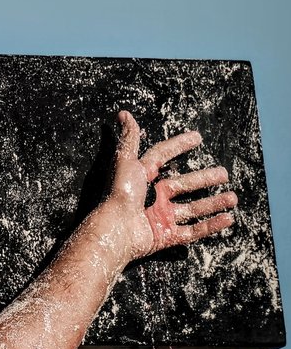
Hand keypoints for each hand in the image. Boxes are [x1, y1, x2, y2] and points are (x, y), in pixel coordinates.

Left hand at [105, 110, 236, 260]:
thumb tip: (124, 114)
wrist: (116, 227)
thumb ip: (129, 139)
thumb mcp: (124, 161)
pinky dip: (211, 225)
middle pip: (184, 184)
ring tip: (233, 197)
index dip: (178, 145)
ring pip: (193, 208)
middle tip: (224, 173)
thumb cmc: (120, 192)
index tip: (197, 137)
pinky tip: (228, 218)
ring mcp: (161, 216)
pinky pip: (194, 230)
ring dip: (214, 202)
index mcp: (143, 176)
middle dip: (204, 178)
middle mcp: (154, 195)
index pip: (163, 156)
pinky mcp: (167, 235)